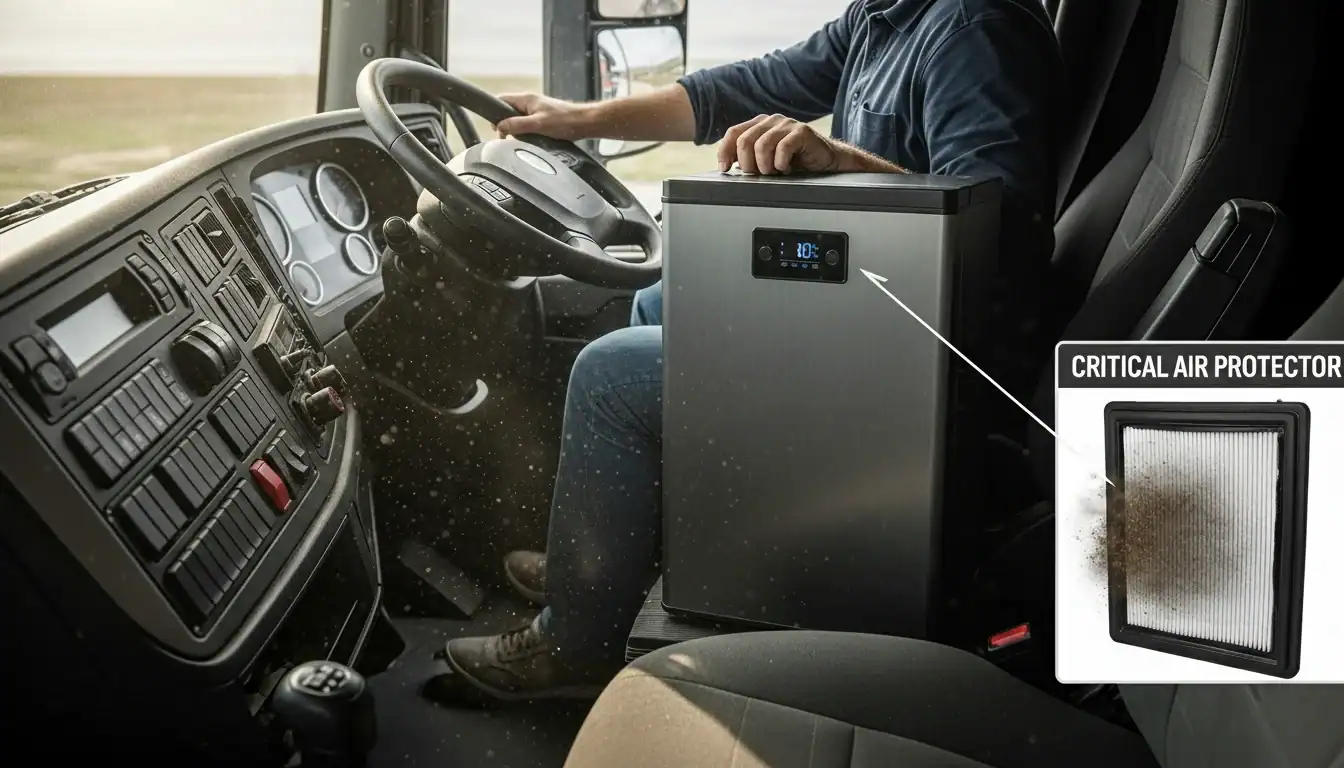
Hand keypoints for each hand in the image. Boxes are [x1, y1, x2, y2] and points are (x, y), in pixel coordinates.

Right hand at [495, 93, 593, 140]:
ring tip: (521, 139)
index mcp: (526, 99)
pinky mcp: (543, 119)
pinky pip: (527, 125)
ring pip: (517, 120)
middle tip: (507, 137)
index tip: (495, 128)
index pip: (501, 100)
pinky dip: (526, 133)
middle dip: (505, 124)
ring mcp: (536, 111)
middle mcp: (529, 103)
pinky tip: (531, 140)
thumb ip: (517, 125)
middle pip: (508, 111)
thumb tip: (500, 126)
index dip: (494, 113)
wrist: (585, 123)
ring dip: (516, 130)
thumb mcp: (538, 124)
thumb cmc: (565, 121)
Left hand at [717, 114, 843, 174]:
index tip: (724, 168)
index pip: (733, 133)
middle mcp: (771, 121)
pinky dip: (781, 164)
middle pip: (744, 140)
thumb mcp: (766, 160)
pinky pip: (782, 148)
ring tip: (774, 172)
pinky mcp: (801, 131)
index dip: (725, 151)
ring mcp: (786, 124)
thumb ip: (748, 157)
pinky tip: (787, 168)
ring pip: (761, 145)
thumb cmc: (795, 161)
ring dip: (765, 166)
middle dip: (747, 163)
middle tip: (758, 174)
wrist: (825, 161)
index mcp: (759, 124)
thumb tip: (727, 165)